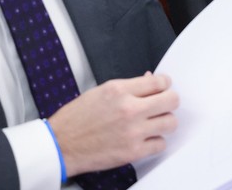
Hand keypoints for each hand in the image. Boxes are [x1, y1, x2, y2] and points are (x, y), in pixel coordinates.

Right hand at [48, 72, 178, 177]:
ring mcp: (132, 131)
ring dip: (164, 122)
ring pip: (170, 123)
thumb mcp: (100, 91)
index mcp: (119, 90)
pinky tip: (146, 139)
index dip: (165, 84)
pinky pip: (160, 144)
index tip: (164, 88)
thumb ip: (128, 87)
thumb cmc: (76, 119)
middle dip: (169, 101)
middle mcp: (129, 109)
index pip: (160, 82)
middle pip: (172, 100)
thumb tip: (149, 80)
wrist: (60, 145)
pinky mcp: (132, 152)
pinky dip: (156, 142)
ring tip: (155, 123)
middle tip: (163, 105)